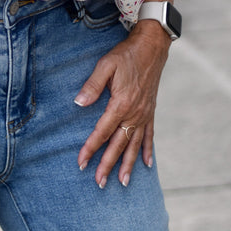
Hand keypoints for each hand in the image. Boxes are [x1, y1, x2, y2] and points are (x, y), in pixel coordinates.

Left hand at [74, 22, 170, 186]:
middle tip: (99, 183)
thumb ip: (92, 85)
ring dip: (128, 165)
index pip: (102, 132)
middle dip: (108, 165)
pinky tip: (147, 164)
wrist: (152, 47)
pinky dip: (148, 151)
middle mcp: (134, 113)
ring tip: (122, 183)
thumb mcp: (106, 65)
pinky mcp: (150, 112)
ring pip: (135, 145)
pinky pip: (150, 136)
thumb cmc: (126, 54)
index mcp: (121, 103)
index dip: (91, 148)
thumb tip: (78, 104)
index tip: (81, 163)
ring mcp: (144, 114)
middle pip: (119, 144)